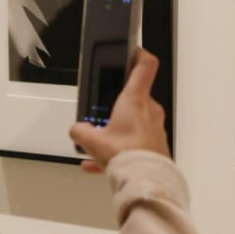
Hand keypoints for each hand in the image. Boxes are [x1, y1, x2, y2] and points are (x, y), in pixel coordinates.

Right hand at [69, 50, 169, 173]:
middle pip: (135, 97)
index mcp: (135, 100)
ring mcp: (155, 128)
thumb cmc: (126, 156)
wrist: (146, 181)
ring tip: (99, 145)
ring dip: (118, 130)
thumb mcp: (93, 141)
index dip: (139, 54)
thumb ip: (80, 132)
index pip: (145, 65)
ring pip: (135, 123)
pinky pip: (136, 143)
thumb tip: (77, 130)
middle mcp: (150, 110)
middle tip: (104, 112)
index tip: (131, 52)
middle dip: (118, 105)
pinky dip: (120, 150)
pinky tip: (98, 165)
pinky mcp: (157, 146)